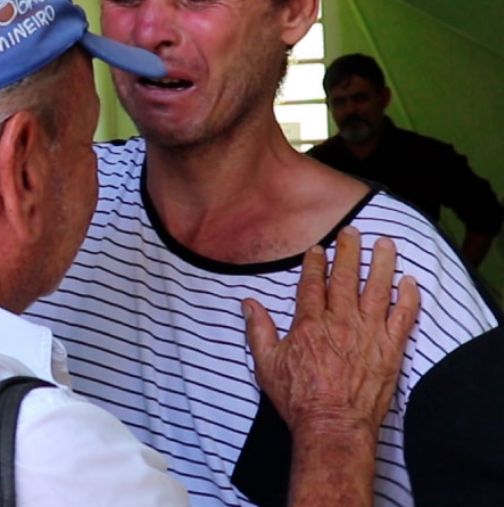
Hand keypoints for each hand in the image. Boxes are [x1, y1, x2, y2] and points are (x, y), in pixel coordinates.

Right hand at [242, 226, 419, 505]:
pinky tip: (410, 282)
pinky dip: (408, 298)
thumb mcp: (267, 364)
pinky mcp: (390, 349)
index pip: (312, 283)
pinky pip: (403, 318)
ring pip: (377, 290)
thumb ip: (258, 330)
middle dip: (348, 251)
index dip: (315, 262)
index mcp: (309, 324)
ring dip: (381, 264)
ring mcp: (368, 334)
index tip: (319, 247)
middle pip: (345, 278)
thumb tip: (247, 303)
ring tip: (385, 243)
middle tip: (352, 232)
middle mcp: (340, 322)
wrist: (333, 426)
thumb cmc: (298, 399)